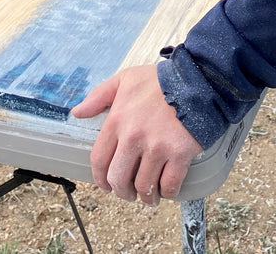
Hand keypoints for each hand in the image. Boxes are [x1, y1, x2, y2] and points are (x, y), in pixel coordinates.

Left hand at [71, 65, 201, 205]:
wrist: (198, 79)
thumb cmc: (161, 80)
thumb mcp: (125, 79)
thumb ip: (99, 96)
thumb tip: (77, 112)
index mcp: (117, 120)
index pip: (99, 160)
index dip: (100, 179)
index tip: (106, 186)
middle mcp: (134, 137)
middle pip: (118, 178)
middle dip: (122, 192)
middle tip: (129, 194)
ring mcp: (157, 147)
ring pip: (144, 186)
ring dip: (145, 196)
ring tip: (149, 197)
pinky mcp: (180, 153)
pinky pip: (169, 184)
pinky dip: (167, 192)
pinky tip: (166, 190)